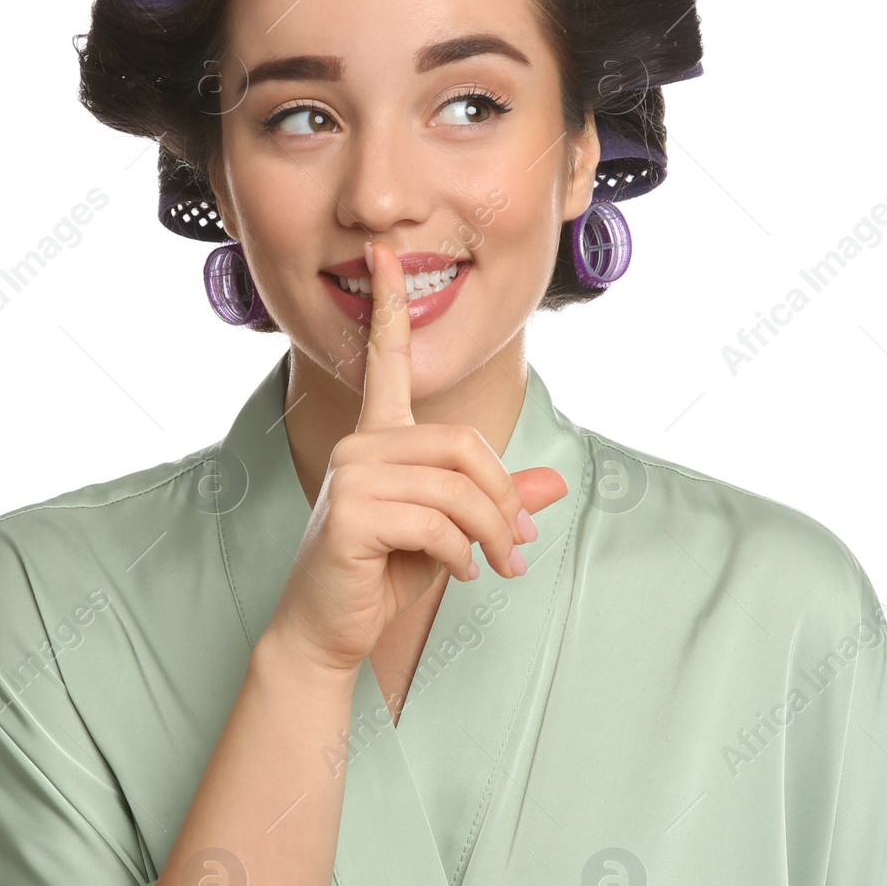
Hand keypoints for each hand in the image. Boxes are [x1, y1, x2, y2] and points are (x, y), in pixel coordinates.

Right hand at [266, 240, 567, 675]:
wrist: (332, 630)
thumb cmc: (384, 574)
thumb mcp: (454, 534)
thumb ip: (498, 504)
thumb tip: (554, 485)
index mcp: (378, 438)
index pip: (384, 362)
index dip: (388, 306)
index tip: (384, 256)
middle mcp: (359, 446)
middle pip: (462, 444)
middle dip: (502, 500)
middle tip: (516, 545)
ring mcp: (349, 477)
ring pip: (455, 488)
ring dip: (491, 535)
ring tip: (497, 566)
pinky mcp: (347, 514)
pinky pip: (435, 522)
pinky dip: (463, 554)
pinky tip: (460, 573)